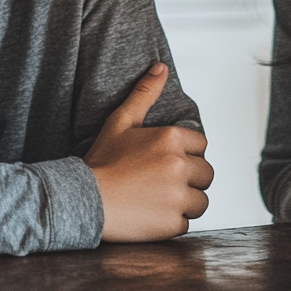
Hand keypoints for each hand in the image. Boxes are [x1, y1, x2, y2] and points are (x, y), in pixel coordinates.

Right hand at [84, 63, 213, 241]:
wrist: (83, 199)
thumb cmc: (102, 161)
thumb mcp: (121, 121)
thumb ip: (144, 93)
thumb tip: (160, 68)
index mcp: (172, 139)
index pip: (202, 146)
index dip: (187, 154)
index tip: (168, 161)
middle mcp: (179, 166)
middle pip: (206, 174)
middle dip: (191, 178)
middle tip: (165, 182)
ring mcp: (177, 196)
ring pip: (200, 200)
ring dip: (186, 201)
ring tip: (161, 199)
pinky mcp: (172, 223)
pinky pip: (186, 223)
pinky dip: (172, 222)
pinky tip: (152, 215)